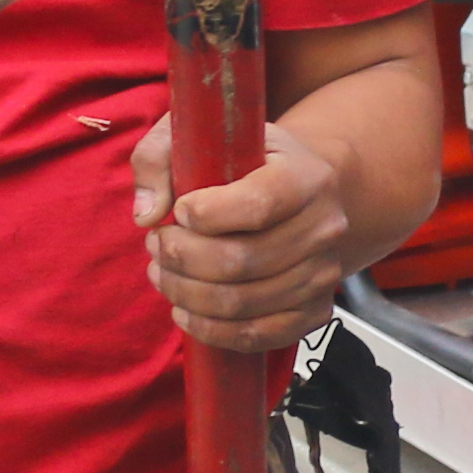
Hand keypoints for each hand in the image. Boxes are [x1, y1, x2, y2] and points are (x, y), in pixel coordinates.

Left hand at [132, 116, 358, 354]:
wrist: (298, 193)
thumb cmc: (242, 162)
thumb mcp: (200, 136)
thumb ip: (159, 157)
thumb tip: (147, 214)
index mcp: (307, 176)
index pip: (257, 205)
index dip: (205, 215)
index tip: (179, 210)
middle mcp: (326, 227)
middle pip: (240, 261)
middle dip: (181, 257)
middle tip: (156, 244)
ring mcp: (324, 274)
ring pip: (241, 303)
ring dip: (186, 293)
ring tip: (163, 271)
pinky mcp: (315, 311)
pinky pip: (259, 336)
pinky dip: (211, 330)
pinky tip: (185, 310)